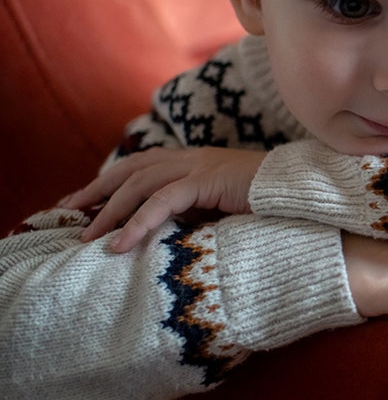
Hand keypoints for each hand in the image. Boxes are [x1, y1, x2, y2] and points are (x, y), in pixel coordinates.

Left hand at [62, 147, 265, 251]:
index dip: (110, 180)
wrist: (306, 190)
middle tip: (67, 212)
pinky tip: (119, 244)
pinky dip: (137, 222)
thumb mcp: (225, 207)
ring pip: (140, 183)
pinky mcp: (209, 180)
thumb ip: (197, 211)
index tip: (83, 201)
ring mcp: (201, 166)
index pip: (142, 165)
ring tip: (88, 237)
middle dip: (96, 190)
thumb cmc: (271, 203)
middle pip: (131, 169)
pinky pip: (163, 201)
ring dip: (110, 211)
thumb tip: (166, 232)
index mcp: (196, 161)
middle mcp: (193, 157)